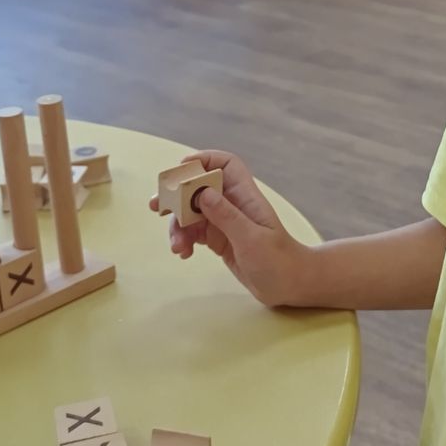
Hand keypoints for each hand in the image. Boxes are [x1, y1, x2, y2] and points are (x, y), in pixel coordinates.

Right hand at [148, 151, 308, 307]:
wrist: (289, 286)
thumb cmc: (278, 260)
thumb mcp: (252, 239)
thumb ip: (227, 216)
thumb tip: (201, 193)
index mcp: (245, 196)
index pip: (225, 164)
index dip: (204, 160)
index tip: (181, 169)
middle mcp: (232, 204)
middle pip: (199, 187)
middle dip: (177, 194)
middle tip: (156, 206)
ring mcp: (224, 222)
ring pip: (192, 213)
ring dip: (178, 226)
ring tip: (177, 247)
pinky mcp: (219, 239)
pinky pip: (194, 232)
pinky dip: (185, 240)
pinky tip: (184, 253)